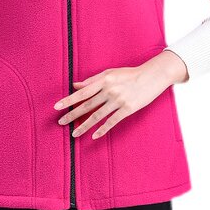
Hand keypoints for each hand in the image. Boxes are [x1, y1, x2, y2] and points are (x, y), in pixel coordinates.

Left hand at [53, 53, 178, 139]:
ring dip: (84, 126)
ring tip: (74, 134)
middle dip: (72, 115)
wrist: (152, 76)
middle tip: (60, 122)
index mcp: (103, 80)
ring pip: (97, 116)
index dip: (69, 100)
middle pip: (87, 105)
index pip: (82, 92)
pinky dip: (102, 129)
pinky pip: (112, 121)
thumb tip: (75, 85)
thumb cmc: (129, 74)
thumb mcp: (110, 73)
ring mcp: (118, 100)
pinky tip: (94, 136)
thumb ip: (92, 80)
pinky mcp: (128, 109)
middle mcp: (109, 90)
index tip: (57, 107)